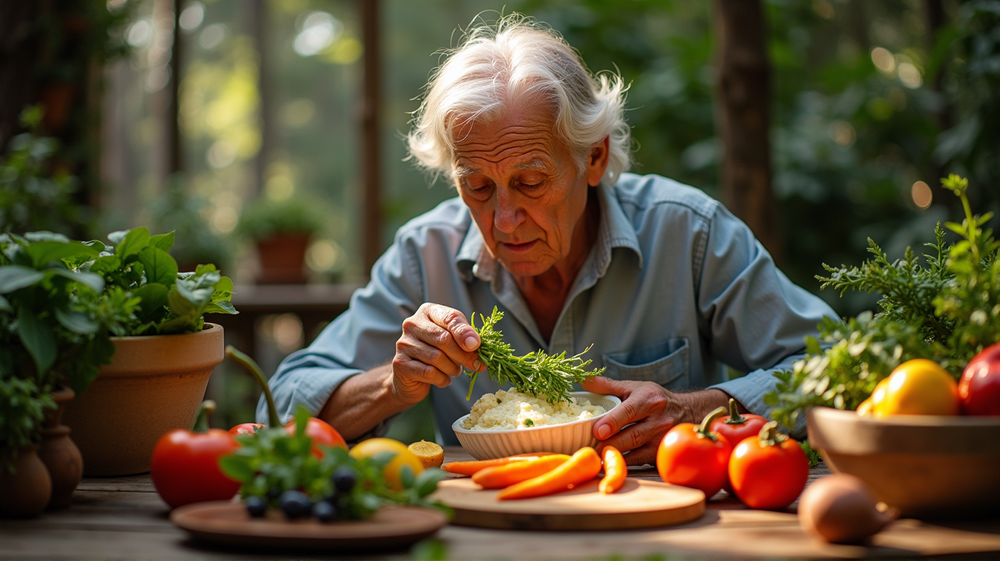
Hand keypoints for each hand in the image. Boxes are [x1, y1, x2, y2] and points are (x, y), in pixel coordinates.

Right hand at [391, 303, 483, 405]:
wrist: (410, 378)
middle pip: (444, 339)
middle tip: (475, 364)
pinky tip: (443, 379)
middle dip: (463, 355)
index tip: (477, 346)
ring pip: (437, 358)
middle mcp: (412, 324)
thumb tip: (476, 345)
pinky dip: (442, 379)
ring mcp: (404, 343)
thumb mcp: (453, 341)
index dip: (465, 332)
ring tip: (455, 371)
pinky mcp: (400, 363)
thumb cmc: (436, 353)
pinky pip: (429, 373)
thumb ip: (464, 339)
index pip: (450, 317)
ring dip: (453, 369)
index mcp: (428, 312)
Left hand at [580, 377, 730, 465]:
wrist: (687, 411)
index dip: (613, 422)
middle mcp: (659, 420)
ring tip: (595, 456)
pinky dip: (623, 462)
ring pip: (636, 451)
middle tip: (589, 447)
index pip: (629, 411)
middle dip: (610, 443)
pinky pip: (640, 461)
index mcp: (649, 399)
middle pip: (632, 435)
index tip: (598, 431)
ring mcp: (662, 439)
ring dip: (614, 455)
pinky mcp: (661, 453)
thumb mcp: (633, 387)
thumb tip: (581, 379)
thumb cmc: (654, 398)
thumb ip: (607, 386)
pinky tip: (608, 462)